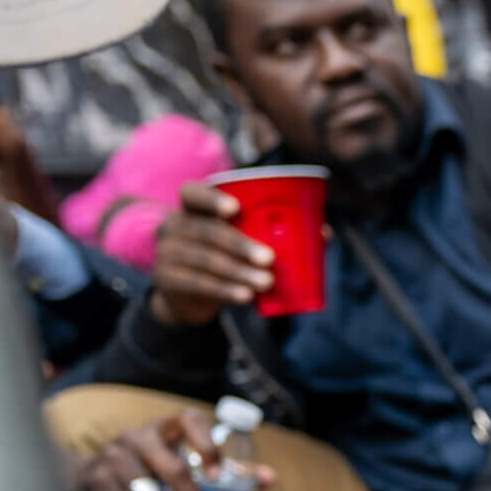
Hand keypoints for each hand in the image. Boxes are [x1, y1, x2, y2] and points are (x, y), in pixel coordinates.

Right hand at [74, 410, 276, 490]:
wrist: (82, 480)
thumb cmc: (147, 469)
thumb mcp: (179, 462)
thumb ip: (226, 471)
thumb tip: (271, 480)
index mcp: (163, 428)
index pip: (188, 421)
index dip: (206, 444)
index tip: (217, 474)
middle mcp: (136, 439)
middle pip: (173, 471)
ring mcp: (113, 462)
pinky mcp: (98, 488)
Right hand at [150, 183, 272, 326]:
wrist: (189, 297)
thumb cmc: (224, 258)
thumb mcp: (239, 241)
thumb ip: (275, 233)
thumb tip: (324, 233)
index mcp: (191, 208)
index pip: (191, 193)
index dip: (211, 198)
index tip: (236, 208)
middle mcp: (173, 226)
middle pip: (206, 231)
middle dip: (240, 245)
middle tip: (270, 258)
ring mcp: (165, 253)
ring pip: (205, 260)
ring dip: (238, 272)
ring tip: (266, 282)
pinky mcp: (166, 280)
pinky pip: (198, 284)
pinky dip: (225, 290)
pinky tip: (246, 296)